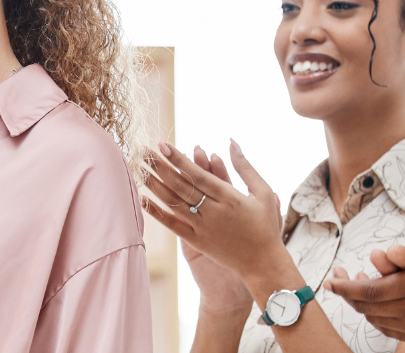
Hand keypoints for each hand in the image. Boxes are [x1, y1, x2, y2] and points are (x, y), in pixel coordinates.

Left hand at [140, 146, 248, 313]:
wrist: (263, 263)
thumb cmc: (265, 226)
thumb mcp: (263, 192)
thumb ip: (245, 167)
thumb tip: (231, 141)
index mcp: (230, 197)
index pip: (198, 174)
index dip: (179, 159)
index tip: (163, 145)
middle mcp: (214, 212)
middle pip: (181, 186)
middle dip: (160, 167)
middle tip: (144, 151)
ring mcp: (203, 227)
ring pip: (174, 204)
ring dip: (155, 186)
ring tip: (139, 169)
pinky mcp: (197, 241)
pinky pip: (173, 225)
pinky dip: (157, 213)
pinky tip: (143, 200)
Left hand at [325, 182, 404, 348]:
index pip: (367, 290)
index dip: (345, 286)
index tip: (329, 280)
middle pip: (367, 306)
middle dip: (348, 294)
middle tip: (336, 282)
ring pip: (376, 320)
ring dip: (362, 307)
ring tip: (354, 291)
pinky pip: (391, 331)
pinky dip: (378, 320)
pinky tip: (376, 308)